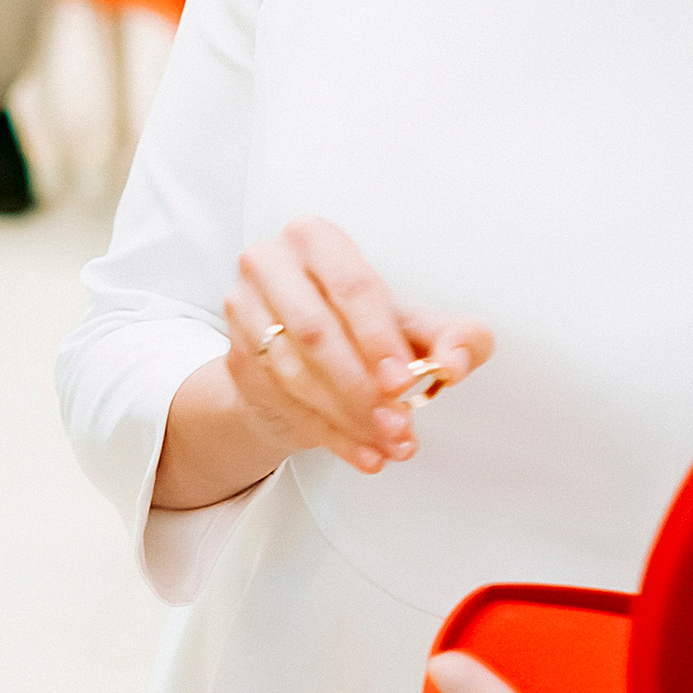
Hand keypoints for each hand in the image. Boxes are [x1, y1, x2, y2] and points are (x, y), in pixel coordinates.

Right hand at [159, 214, 490, 508]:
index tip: (404, 381)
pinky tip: (364, 454)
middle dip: (361, 387)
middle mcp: (269, 264)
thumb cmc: (363, 328)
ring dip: (347, 418)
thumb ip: (453, 336)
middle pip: (315, 333)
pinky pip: (283, 404)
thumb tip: (457, 361)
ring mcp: (243, 311)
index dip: (379, 337)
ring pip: (294, 374)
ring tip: (390, 443)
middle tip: (399, 424)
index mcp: (316, 238)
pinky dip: (330, 435)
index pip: (350, 286)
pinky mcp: (236, 359)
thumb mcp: (415, 326)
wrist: (305, 359)